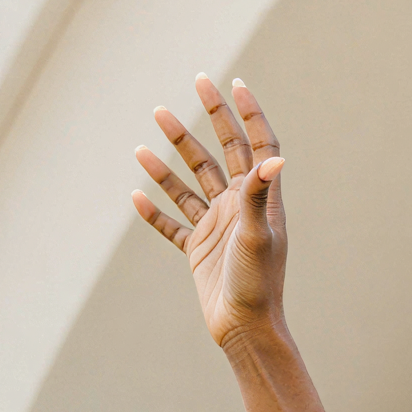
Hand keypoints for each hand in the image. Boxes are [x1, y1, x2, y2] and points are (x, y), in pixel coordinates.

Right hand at [130, 74, 286, 349]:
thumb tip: (276, 158)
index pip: (258, 146)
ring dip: (171, 157)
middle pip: (222, 153)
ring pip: (190, 183)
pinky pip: (171, 224)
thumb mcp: (258, 236)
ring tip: (151, 129)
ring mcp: (217, 228)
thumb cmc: (258, 284)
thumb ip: (259, 196)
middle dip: (210, 119)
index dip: (250, 115)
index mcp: (260, 201)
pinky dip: (153, 210)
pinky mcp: (197, 250)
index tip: (235, 83)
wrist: (245, 329)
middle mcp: (239, 208)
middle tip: (196, 82)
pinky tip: (135, 194)